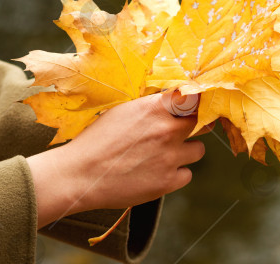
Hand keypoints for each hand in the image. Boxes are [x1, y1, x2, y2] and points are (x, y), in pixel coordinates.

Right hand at [27, 92, 204, 227]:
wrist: (79, 175)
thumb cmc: (96, 140)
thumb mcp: (123, 111)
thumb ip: (151, 107)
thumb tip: (172, 102)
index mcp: (155, 108)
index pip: (193, 97)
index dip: (193, 102)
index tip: (190, 106)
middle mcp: (167, 130)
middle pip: (200, 122)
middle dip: (190, 126)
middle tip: (176, 131)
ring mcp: (170, 157)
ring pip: (198, 149)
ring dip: (186, 150)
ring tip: (165, 154)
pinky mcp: (168, 182)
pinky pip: (186, 174)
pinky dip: (176, 174)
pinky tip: (158, 172)